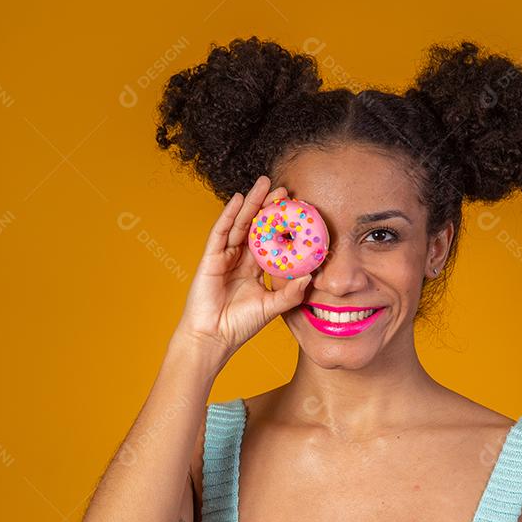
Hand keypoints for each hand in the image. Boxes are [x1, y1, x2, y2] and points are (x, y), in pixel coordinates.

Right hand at [173, 176, 311, 359]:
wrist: (214, 338)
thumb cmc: (240, 325)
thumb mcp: (272, 307)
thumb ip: (291, 293)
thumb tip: (311, 277)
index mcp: (254, 269)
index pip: (270, 240)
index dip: (282, 225)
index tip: (297, 209)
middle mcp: (240, 259)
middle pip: (255, 226)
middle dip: (268, 207)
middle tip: (284, 189)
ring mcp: (224, 256)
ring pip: (240, 224)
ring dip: (252, 203)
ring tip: (264, 184)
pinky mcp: (211, 258)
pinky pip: (221, 232)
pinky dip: (229, 215)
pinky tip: (239, 199)